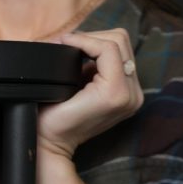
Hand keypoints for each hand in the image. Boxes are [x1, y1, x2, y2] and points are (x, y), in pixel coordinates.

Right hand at [38, 28, 143, 159]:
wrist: (53, 144)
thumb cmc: (49, 121)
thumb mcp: (58, 87)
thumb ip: (70, 60)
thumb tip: (68, 38)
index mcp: (116, 93)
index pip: (108, 47)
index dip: (82, 39)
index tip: (61, 41)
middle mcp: (132, 93)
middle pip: (120, 41)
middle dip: (92, 38)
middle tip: (69, 43)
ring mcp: (133, 95)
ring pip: (123, 47)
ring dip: (97, 45)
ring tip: (76, 51)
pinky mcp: (129, 94)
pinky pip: (121, 61)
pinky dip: (102, 55)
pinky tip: (85, 62)